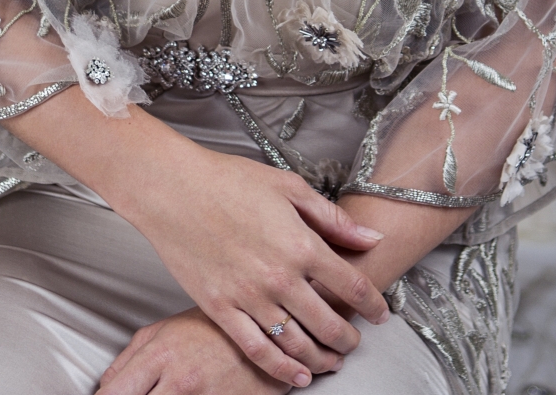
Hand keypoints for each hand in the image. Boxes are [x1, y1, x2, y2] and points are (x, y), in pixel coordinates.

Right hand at [112, 142, 387, 388]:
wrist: (174, 189)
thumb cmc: (227, 180)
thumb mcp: (288, 187)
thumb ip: (332, 218)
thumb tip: (370, 237)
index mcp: (301, 244)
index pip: (352, 285)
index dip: (373, 304)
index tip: (381, 313)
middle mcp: (280, 277)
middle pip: (329, 323)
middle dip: (349, 338)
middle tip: (355, 341)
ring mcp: (250, 297)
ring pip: (298, 344)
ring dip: (321, 359)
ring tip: (332, 362)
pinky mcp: (221, 310)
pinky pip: (258, 350)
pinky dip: (282, 371)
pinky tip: (296, 376)